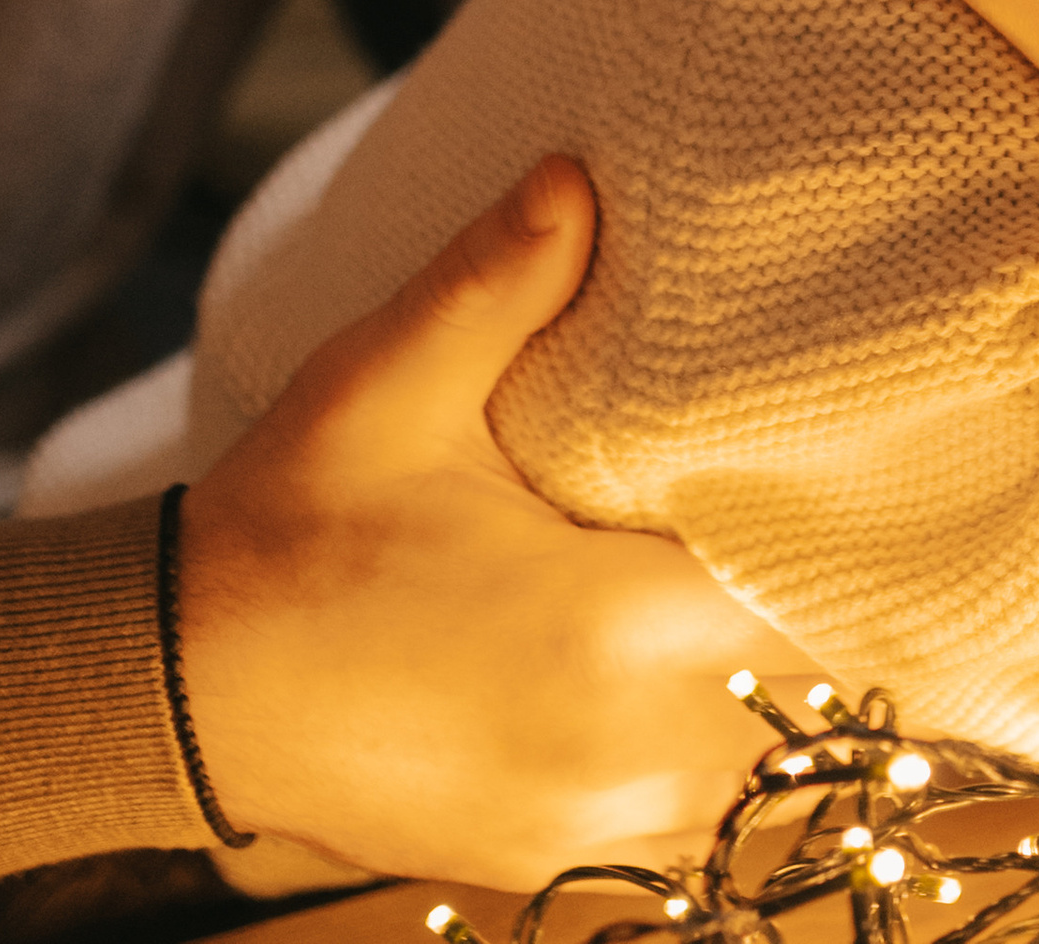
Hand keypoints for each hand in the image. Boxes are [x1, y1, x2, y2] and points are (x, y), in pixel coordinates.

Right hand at [181, 158, 795, 884]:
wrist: (178, 685)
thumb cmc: (293, 525)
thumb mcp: (391, 381)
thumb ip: (502, 276)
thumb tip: (579, 173)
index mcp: (606, 636)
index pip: (810, 607)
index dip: (845, 542)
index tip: (860, 473)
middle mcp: (620, 758)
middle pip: (809, 702)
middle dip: (823, 614)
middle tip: (829, 520)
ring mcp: (585, 830)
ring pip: (757, 782)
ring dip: (777, 704)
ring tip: (764, 593)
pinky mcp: (545, 865)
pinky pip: (689, 837)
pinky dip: (713, 770)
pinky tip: (698, 687)